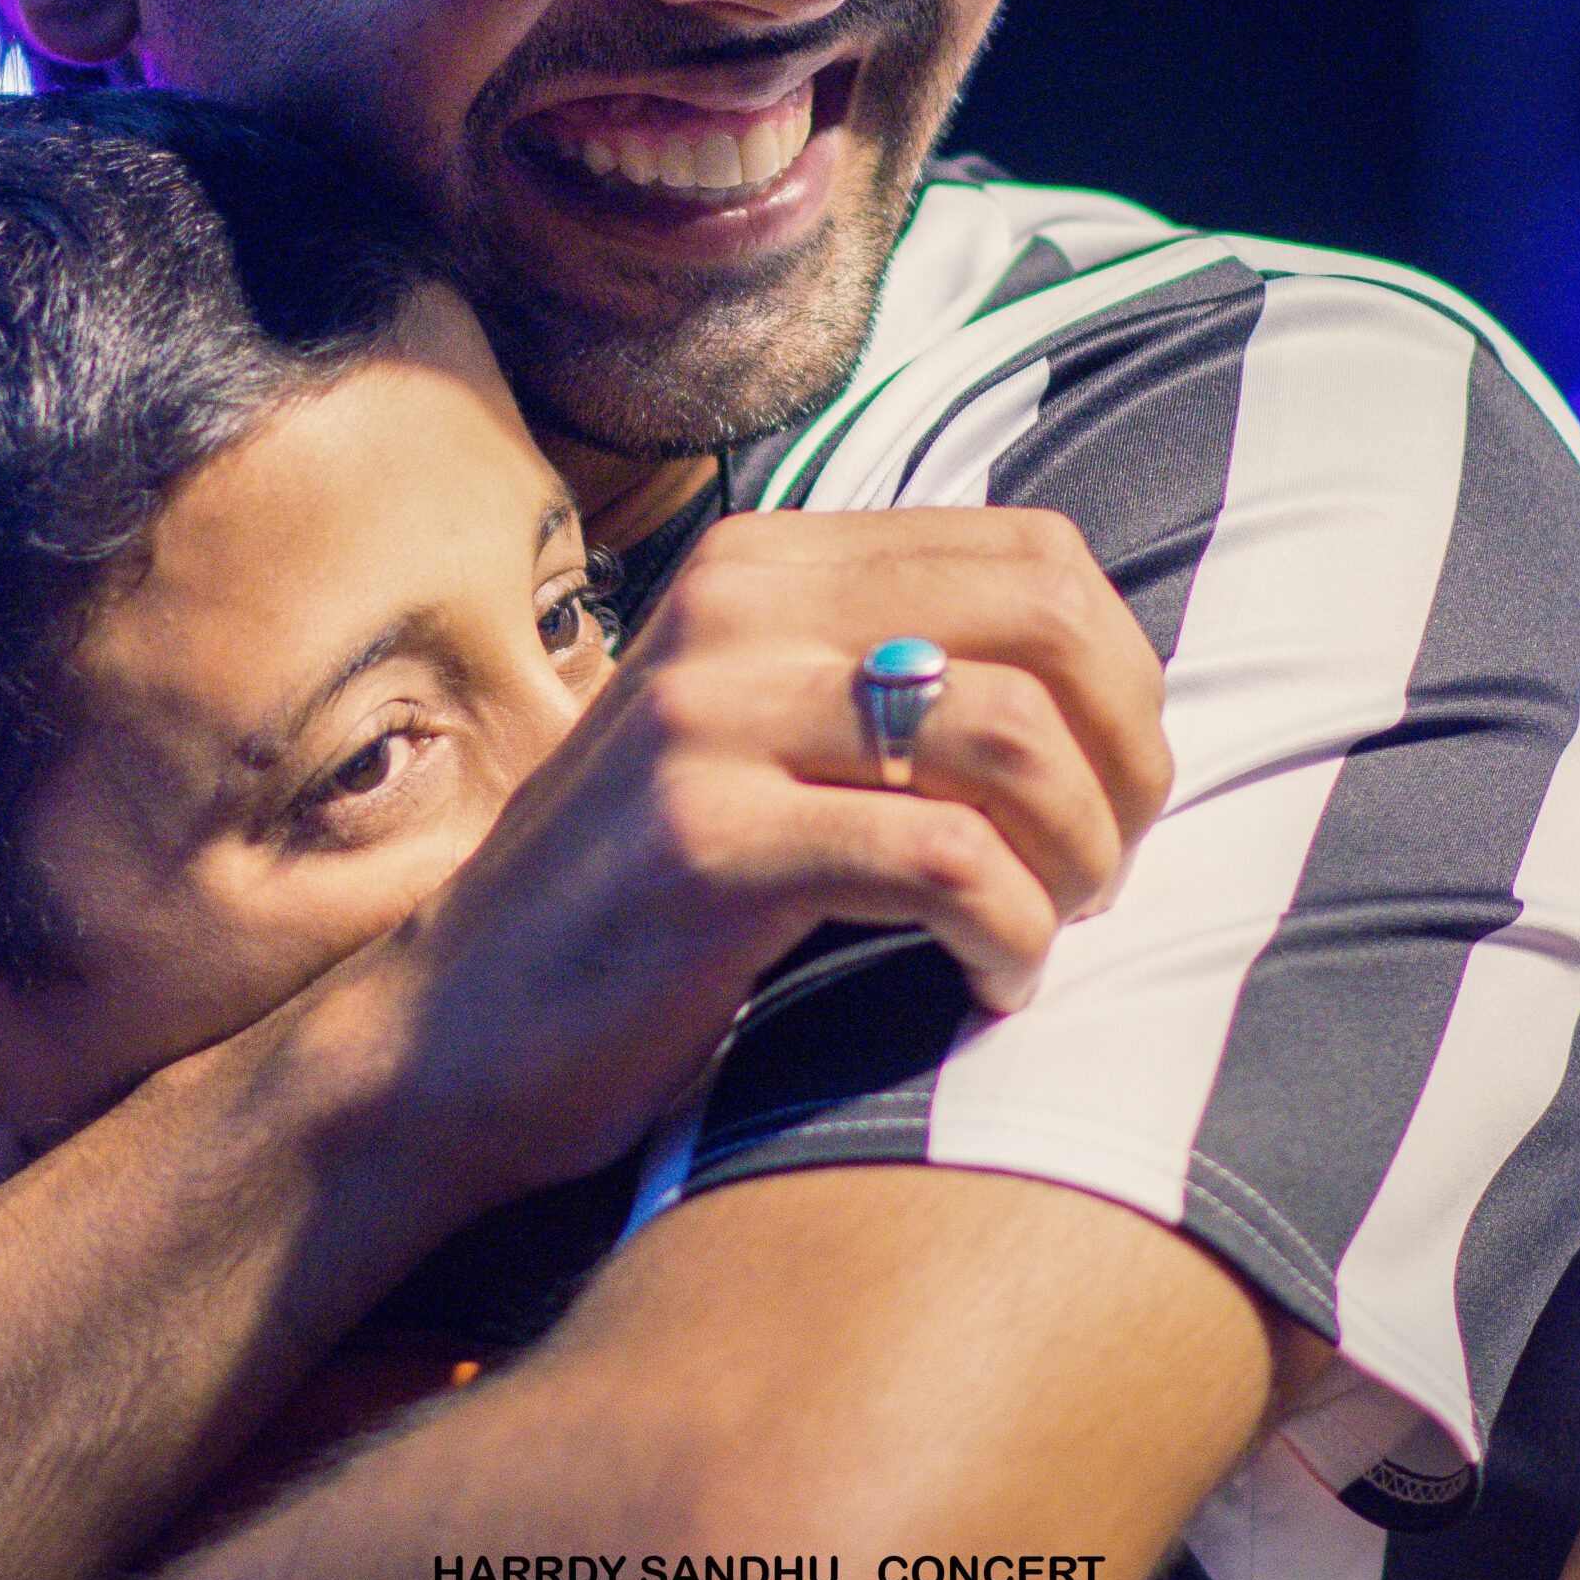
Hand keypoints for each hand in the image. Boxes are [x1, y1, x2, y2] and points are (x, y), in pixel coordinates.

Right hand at [367, 504, 1169, 1198]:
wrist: (453, 1026)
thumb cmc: (641, 898)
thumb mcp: (752, 731)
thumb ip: (878, 668)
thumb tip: (1098, 682)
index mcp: (762, 563)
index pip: (1033, 552)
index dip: (1124, 675)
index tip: (1115, 788)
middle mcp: (735, 607)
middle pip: (1046, 623)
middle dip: (1126, 757)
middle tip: (1107, 866)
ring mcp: (709, 716)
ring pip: (1010, 737)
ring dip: (1079, 855)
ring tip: (1047, 928)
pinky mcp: (703, 840)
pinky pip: (942, 861)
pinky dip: (1010, 935)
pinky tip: (991, 984)